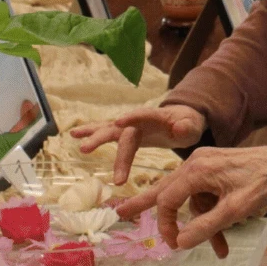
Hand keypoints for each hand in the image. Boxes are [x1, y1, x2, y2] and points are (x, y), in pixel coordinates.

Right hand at [69, 105, 205, 184]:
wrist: (182, 121)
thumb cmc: (187, 125)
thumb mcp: (192, 127)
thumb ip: (187, 127)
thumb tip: (179, 128)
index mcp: (155, 117)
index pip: (143, 116)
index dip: (132, 118)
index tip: (119, 122)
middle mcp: (138, 119)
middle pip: (120, 128)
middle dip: (102, 137)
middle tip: (86, 149)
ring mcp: (129, 125)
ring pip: (108, 129)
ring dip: (92, 135)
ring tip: (74, 138)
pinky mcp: (124, 133)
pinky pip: (106, 132)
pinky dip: (91, 133)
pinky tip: (73, 135)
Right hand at [116, 139, 266, 258]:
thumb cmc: (266, 183)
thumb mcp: (236, 210)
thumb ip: (206, 227)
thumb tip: (179, 243)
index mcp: (198, 168)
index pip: (168, 198)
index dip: (167, 224)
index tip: (173, 245)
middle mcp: (198, 162)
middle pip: (168, 190)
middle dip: (150, 207)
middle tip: (120, 214)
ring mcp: (209, 165)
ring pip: (194, 200)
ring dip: (203, 225)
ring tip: (220, 250)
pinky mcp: (220, 170)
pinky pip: (208, 197)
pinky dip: (215, 216)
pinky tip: (226, 238)